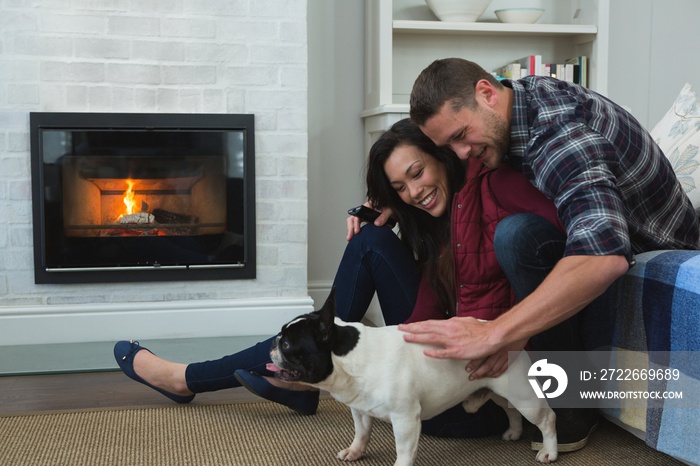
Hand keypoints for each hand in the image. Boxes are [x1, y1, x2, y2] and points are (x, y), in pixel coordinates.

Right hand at [345, 203, 393, 240]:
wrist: (392, 210)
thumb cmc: (390, 208)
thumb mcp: (388, 210)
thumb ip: (383, 217)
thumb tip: (376, 224)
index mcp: (368, 206)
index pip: (358, 214)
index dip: (356, 223)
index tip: (357, 231)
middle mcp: (364, 210)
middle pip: (353, 218)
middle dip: (350, 228)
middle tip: (351, 237)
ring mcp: (364, 215)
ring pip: (353, 221)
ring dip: (350, 230)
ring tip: (350, 238)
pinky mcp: (365, 220)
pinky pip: (357, 225)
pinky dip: (354, 230)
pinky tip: (355, 237)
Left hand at [398, 317, 526, 379]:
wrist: (495, 335)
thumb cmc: (482, 329)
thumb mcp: (465, 322)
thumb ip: (455, 324)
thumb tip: (447, 325)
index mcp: (451, 323)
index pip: (430, 323)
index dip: (418, 324)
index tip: (408, 325)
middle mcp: (450, 329)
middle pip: (427, 327)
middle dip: (412, 328)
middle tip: (400, 328)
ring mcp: (453, 340)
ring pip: (431, 337)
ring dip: (417, 337)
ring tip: (406, 338)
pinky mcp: (459, 350)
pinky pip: (444, 352)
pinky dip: (434, 352)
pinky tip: (425, 352)